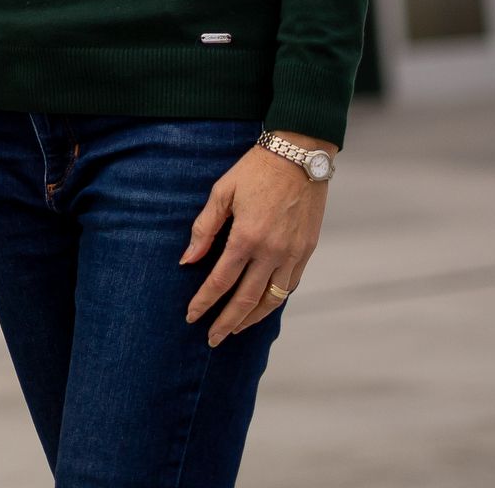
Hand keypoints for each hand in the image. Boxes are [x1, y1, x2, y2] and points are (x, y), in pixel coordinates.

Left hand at [182, 133, 330, 345]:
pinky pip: (289, 286)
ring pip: (271, 299)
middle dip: (226, 322)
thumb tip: (188, 259)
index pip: (220, 281)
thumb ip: (204, 228)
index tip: (191, 317)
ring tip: (235, 330)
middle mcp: (271, 252)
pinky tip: (262, 306)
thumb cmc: (256, 169)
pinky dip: (274, 301)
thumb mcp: (222, 191)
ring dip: (251, 318)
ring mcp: (292, 254)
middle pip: (245, 299)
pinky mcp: (306, 250)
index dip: (204, 302)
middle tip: (211, 339)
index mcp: (246, 237)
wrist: (300, 155)